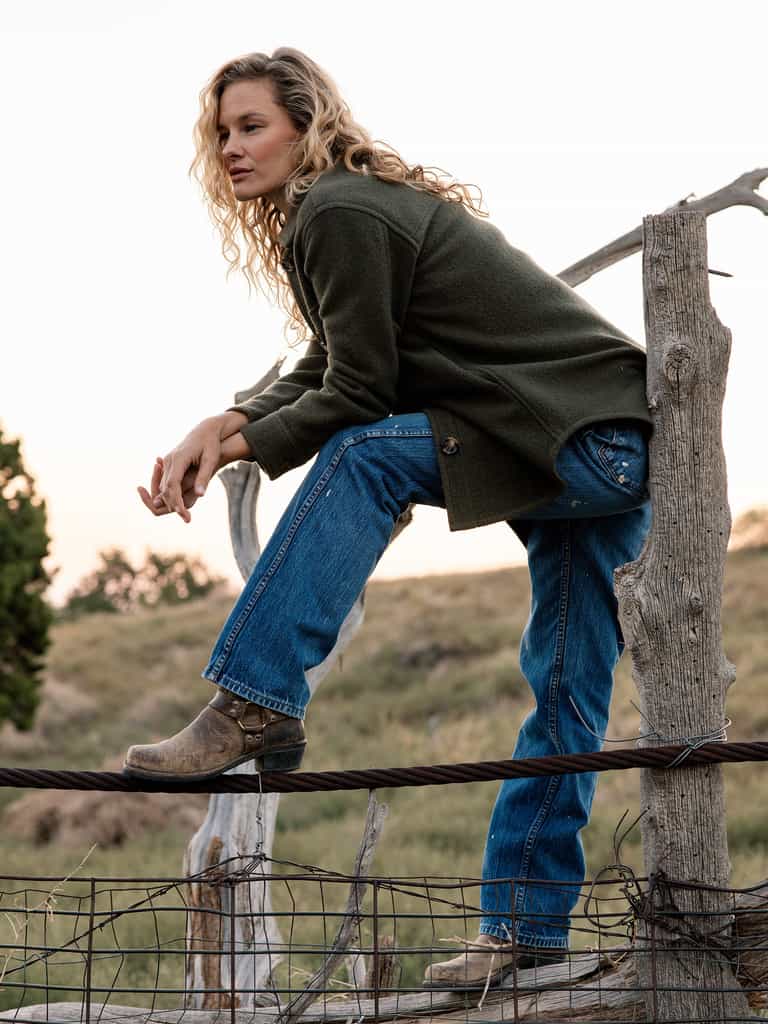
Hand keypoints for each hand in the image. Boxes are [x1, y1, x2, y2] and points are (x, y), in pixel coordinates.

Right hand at [137, 417, 251, 521]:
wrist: (205, 429)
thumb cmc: (211, 443)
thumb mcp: (211, 459)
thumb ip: (204, 477)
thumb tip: (200, 495)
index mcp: (179, 459)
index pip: (172, 485)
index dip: (176, 501)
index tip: (184, 514)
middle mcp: (170, 460)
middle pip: (166, 488)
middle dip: (173, 505)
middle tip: (186, 518)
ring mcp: (168, 461)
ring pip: (164, 486)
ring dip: (171, 501)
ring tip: (184, 514)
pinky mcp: (170, 462)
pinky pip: (166, 481)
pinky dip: (171, 493)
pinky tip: (180, 504)